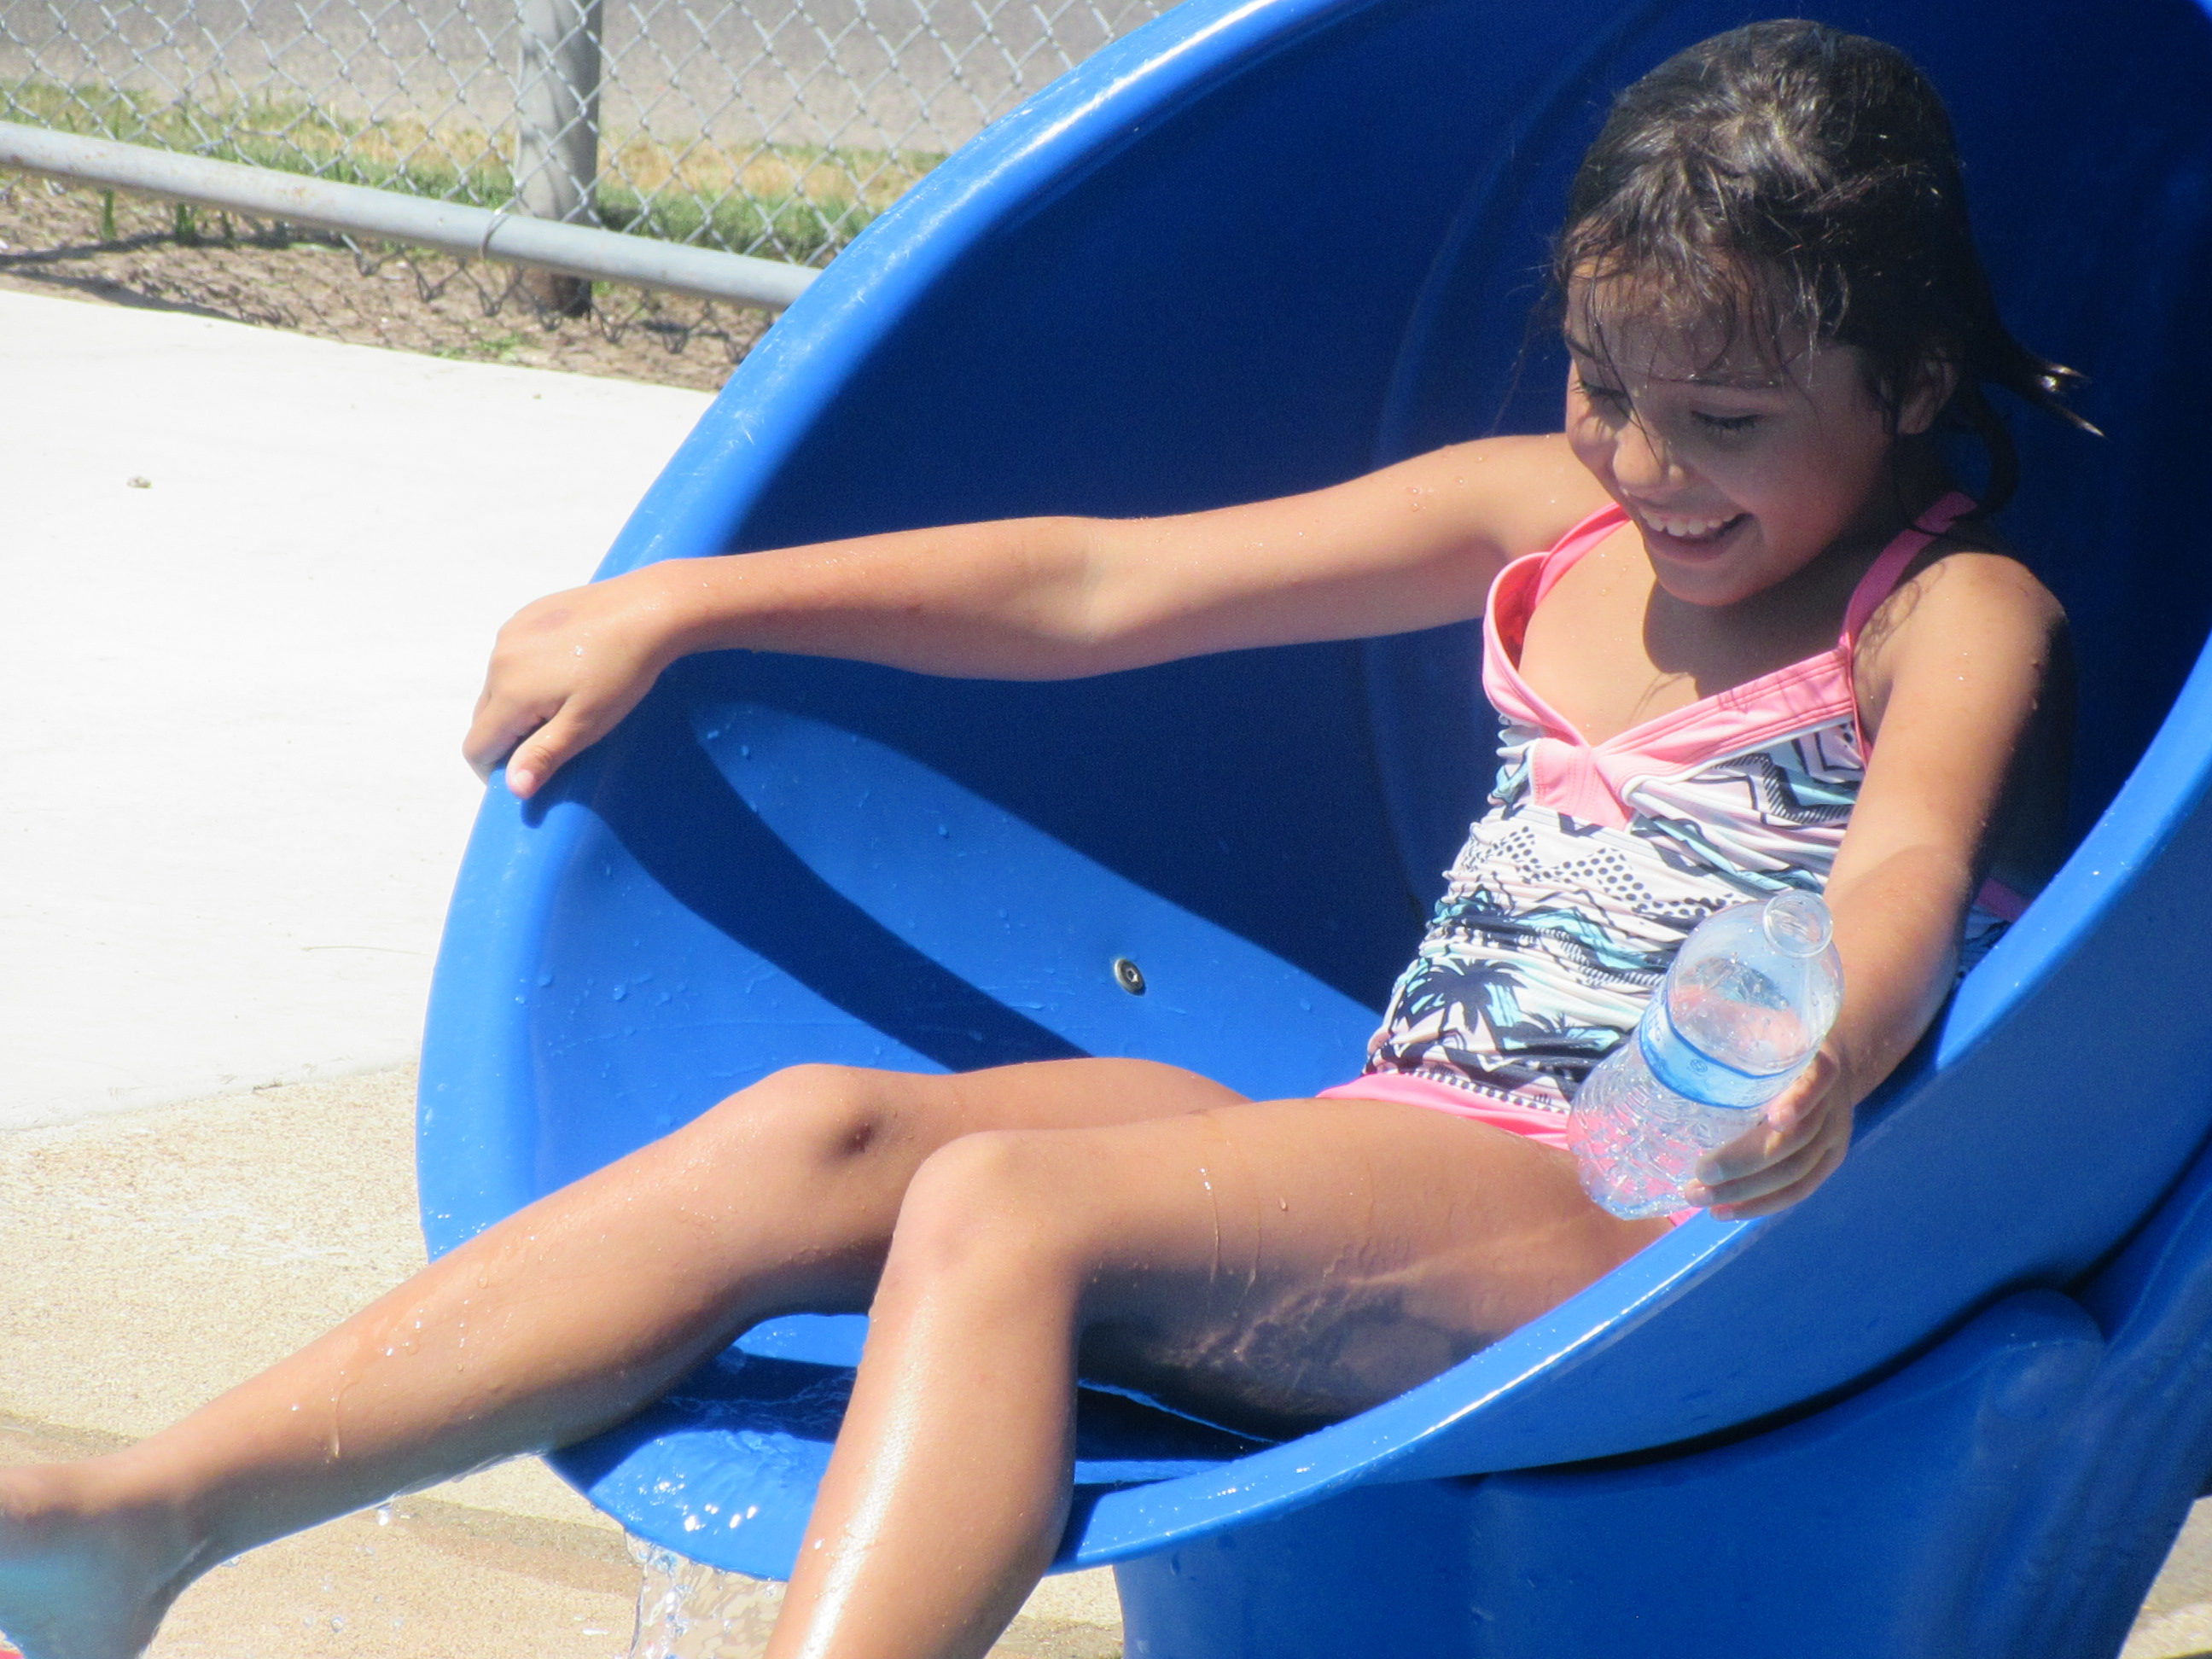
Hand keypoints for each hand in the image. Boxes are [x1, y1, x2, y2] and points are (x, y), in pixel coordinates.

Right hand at [464, 565, 685, 796]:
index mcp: (508, 692)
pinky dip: (526, 672)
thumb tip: (512, 788)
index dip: (496, 770)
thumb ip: (544, 755)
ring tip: (564, 700)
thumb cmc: (621, 674)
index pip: (476, 748)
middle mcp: (497, 660)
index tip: (531, 770)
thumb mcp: (586, 724)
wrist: (647, 609)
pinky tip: (565, 668)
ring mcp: (510, 632)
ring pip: (497, 685)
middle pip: (484, 717)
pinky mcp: (526, 614)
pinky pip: (511, 655)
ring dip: (517, 703)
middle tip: (554, 737)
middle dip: (508, 737)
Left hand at [1679, 1046, 1852, 1219]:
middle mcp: (1831, 1102)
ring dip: (1745, 1192)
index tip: (1774, 1118)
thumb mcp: (1765, 1031)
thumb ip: (1734, 1036)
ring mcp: (1834, 1136)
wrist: (1827, 1066)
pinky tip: (1724, 1211)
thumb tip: (1677, 1033)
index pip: (1814, 1081)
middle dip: (1744, 1162)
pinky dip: (1760, 1205)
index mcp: (1816, 1064)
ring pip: (1794, 1174)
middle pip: (1795, 1140)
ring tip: (1699, 1198)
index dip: (1798, 1100)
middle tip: (1699, 1172)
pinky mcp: (1830, 1161)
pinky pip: (1798, 1191)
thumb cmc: (1780, 1044)